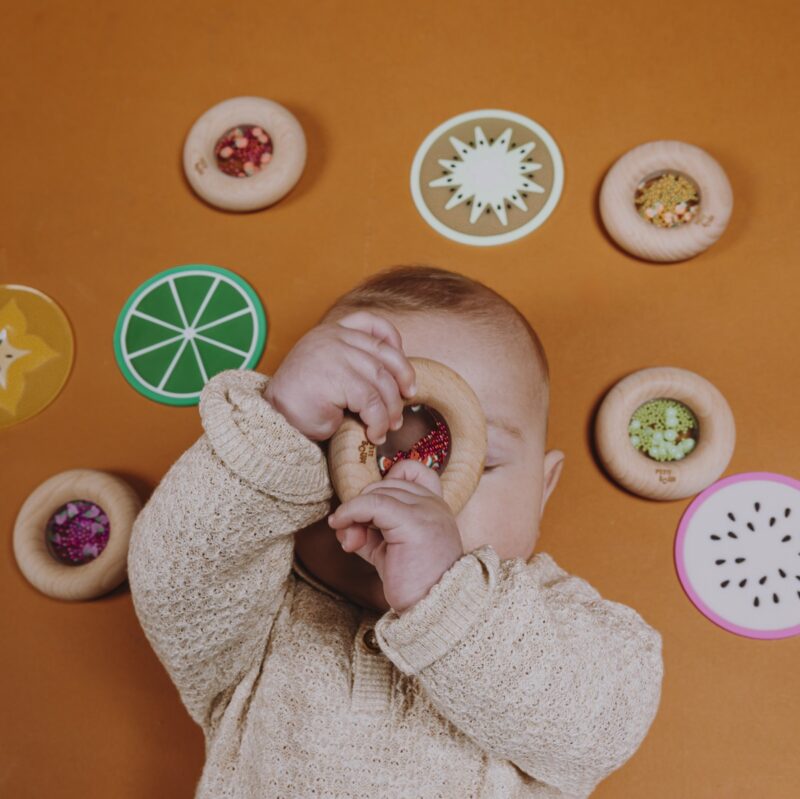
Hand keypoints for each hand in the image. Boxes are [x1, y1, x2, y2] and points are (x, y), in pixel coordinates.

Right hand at [262, 310, 416, 444]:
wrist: (273, 419)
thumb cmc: (303, 403)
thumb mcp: (331, 373)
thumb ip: (355, 365)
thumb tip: (398, 383)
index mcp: (332, 332)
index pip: (372, 324)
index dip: (394, 342)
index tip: (402, 370)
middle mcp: (334, 338)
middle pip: (385, 354)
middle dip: (402, 379)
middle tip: (406, 401)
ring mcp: (335, 354)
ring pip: (381, 381)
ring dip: (391, 408)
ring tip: (388, 427)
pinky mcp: (337, 377)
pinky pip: (371, 401)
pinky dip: (378, 421)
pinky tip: (374, 433)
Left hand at [326, 459, 463, 613]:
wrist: (433, 612)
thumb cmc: (413, 584)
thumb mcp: (388, 550)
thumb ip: (368, 530)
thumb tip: (340, 521)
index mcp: (435, 506)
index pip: (410, 470)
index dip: (385, 481)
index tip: (370, 510)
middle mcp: (434, 504)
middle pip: (385, 483)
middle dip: (362, 505)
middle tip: (351, 536)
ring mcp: (427, 511)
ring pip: (376, 492)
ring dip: (353, 513)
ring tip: (350, 541)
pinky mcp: (413, 522)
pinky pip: (371, 504)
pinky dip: (350, 512)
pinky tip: (342, 529)